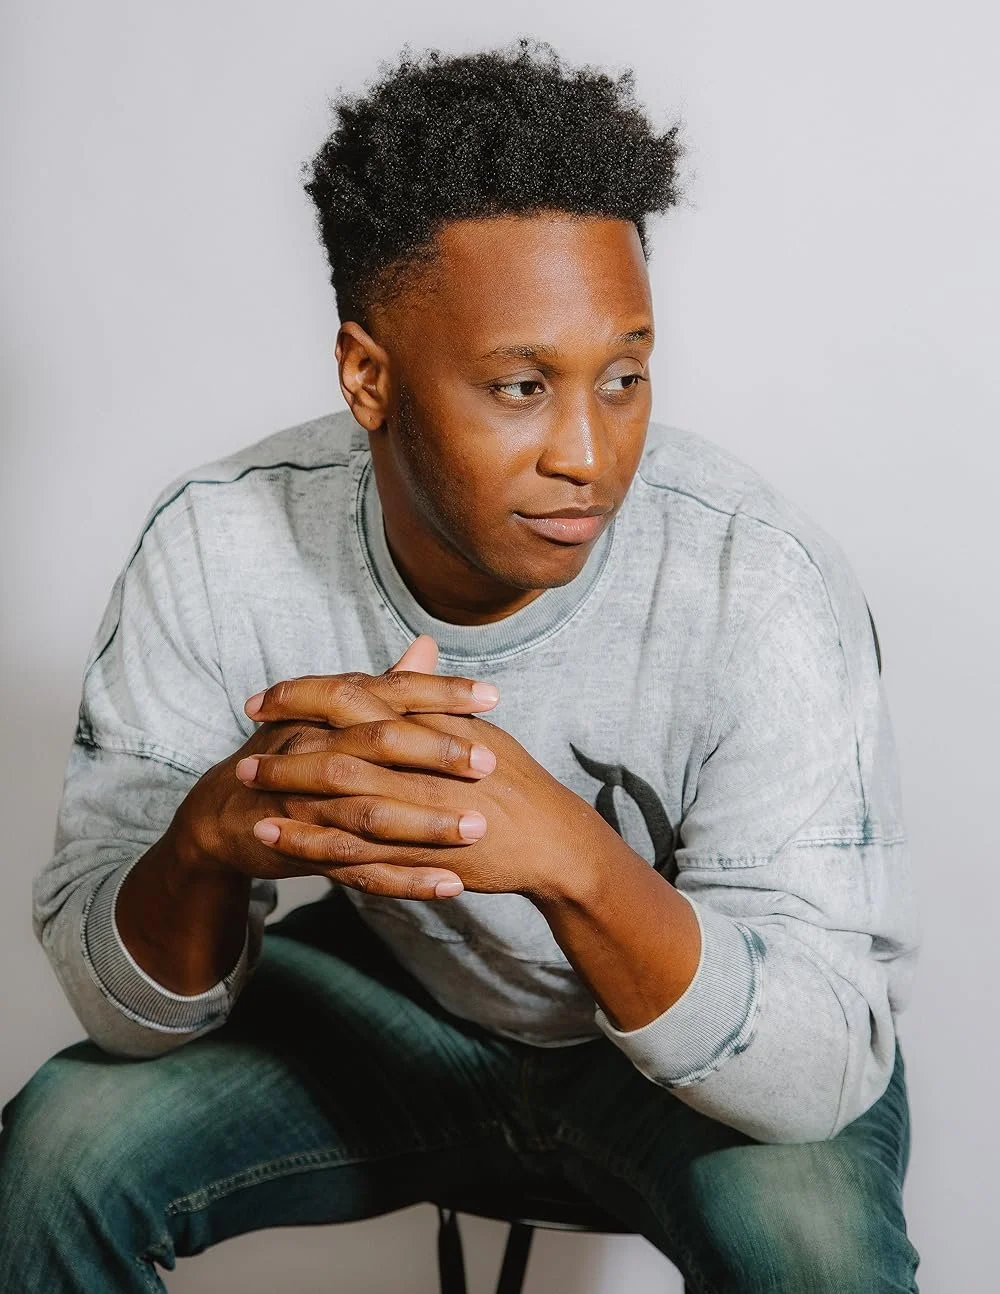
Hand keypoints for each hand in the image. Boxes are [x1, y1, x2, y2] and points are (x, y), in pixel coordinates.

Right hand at [172, 636, 502, 900]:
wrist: (224, 812)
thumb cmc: (294, 754)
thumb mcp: (334, 715)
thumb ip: (387, 686)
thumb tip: (427, 644)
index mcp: (330, 713)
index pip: (391, 693)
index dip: (440, 693)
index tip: (492, 697)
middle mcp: (316, 749)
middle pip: (379, 746)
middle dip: (437, 755)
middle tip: (489, 764)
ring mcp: (307, 803)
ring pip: (371, 812)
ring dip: (426, 824)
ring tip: (477, 829)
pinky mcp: (305, 850)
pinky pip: (360, 869)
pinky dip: (406, 880)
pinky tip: (450, 884)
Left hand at [241, 640, 611, 902]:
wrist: (553, 840)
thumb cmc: (512, 779)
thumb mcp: (473, 725)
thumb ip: (432, 692)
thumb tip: (412, 649)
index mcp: (428, 725)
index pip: (354, 698)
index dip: (302, 695)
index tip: (262, 698)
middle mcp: (420, 765)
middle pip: (337, 748)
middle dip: (284, 747)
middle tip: (243, 749)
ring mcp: (420, 812)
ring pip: (338, 801)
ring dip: (288, 794)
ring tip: (245, 790)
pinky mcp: (420, 855)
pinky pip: (355, 852)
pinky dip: (313, 844)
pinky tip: (278, 841)